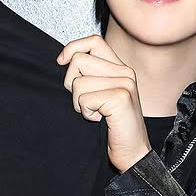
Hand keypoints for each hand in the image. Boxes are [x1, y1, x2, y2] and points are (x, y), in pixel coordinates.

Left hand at [56, 34, 151, 173]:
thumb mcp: (101, 96)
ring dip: (78, 103)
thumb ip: (91, 76)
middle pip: (79, 61)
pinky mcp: (120, 98)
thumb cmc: (114, 128)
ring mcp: (124, 84)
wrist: (134, 154)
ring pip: (78, 82)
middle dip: (71, 84)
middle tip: (85, 103)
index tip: (61, 62)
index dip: (72, 48)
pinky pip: (83, 99)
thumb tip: (63, 59)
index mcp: (120, 68)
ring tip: (95, 113)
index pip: (93, 41)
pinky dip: (85, 113)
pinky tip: (99, 120)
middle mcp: (125, 72)